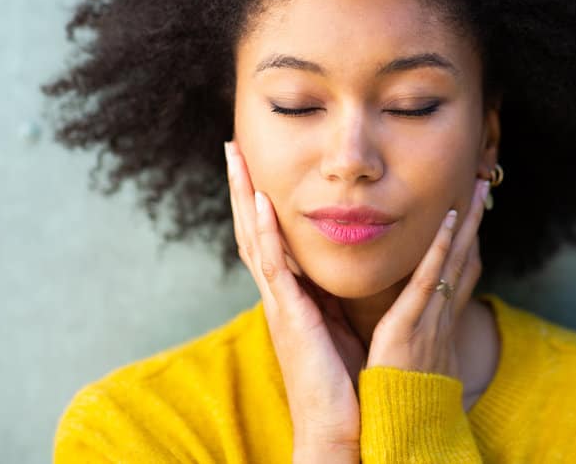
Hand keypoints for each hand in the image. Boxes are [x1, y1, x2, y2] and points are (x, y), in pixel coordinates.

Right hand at [224, 140, 361, 461]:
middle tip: (232, 147)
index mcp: (291, 295)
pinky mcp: (289, 318)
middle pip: (252, 230)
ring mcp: (279, 305)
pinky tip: (261, 203)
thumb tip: (337, 268)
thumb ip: (331, 295)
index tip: (255, 163)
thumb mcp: (338, 325)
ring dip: (244, 197)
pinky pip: (273, 268)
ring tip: (236, 159)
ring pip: (254, 240)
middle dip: (241, 187)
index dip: (259, 199)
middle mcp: (278, 295)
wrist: (338, 429)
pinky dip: (265, 233)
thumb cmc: (343, 382)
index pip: (269, 237)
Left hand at [366, 178, 488, 380]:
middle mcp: (440, 315)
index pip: (457, 271)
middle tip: (482, 183)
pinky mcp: (410, 325)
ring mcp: (429, 319)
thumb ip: (411, 332)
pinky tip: (451, 222)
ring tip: (475, 187)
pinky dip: (442, 249)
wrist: (396, 429)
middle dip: (474, 220)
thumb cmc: (397, 397)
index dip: (466, 239)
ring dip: (467, 222)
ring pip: (454, 260)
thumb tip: (406, 319)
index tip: (470, 209)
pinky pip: (430, 280)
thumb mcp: (410, 357)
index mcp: (437, 321)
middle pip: (464, 257)